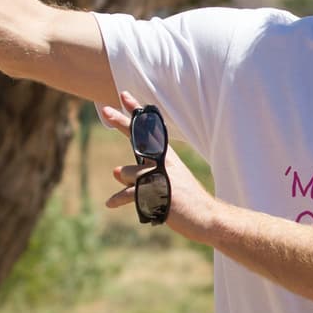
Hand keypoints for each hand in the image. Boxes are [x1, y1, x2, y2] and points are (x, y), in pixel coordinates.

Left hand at [99, 91, 216, 239]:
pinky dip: (118, 199)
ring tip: (139, 194)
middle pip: (139, 138)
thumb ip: (140, 174)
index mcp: (168, 157)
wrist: (206, 217)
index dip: (137, 112)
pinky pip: (128, 193)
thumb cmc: (186, 201)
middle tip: (106, 109)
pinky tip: (110, 203)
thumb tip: (115, 170)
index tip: (124, 95)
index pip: (150, 129)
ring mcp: (161, 175)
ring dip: (127, 184)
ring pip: (128, 172)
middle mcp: (164, 162)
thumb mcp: (165, 182)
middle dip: (122, 122)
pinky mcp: (156, 191)